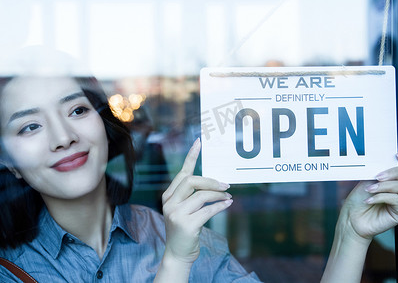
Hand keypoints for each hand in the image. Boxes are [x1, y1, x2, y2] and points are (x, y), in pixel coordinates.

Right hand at [161, 138, 231, 263]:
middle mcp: (169, 202)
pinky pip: (208, 210)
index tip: (199, 142)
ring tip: (228, 196)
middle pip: (191, 181)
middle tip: (226, 184)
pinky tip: (228, 204)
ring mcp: (176, 213)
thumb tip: (214, 182)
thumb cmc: (185, 230)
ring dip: (219, 194)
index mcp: (168, 196)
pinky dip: (220, 206)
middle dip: (211, 181)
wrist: (177, 254)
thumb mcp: (183, 210)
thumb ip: (191, 196)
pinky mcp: (186, 224)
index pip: (182, 173)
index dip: (191, 157)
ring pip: (202, 195)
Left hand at [342, 152, 397, 241]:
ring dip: (384, 186)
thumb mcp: (367, 180)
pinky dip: (381, 197)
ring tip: (369, 189)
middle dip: (394, 173)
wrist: (351, 218)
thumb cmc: (358, 199)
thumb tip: (384, 160)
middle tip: (378, 176)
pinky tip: (369, 199)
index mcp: (394, 180)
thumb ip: (378, 171)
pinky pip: (396, 200)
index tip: (397, 155)